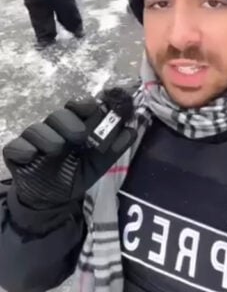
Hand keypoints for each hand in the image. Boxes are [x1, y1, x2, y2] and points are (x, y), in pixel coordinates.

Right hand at [2, 88, 136, 209]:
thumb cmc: (77, 173)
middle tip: (80, 137)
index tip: (94, 109)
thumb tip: (132, 131)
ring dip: (50, 138)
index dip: (85, 105)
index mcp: (75, 126)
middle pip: (59, 114)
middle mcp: (54, 129)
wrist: (54, 199)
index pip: (78, 107)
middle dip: (71, 123)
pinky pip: (16, 146)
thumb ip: (115, 147)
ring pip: (37, 128)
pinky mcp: (16, 153)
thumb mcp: (100, 163)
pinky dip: (25, 149)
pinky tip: (33, 157)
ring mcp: (33, 140)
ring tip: (57, 151)